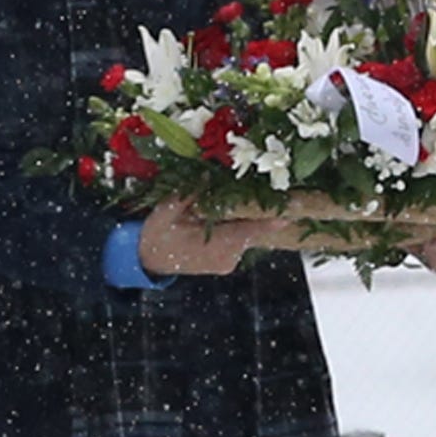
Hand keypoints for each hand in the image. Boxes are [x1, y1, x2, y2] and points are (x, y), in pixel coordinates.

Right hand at [138, 199, 287, 275]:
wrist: (147, 259)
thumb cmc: (157, 234)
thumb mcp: (167, 210)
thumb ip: (188, 194)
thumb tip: (206, 173)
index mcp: (213, 246)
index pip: (247, 232)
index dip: (268, 222)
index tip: (288, 215)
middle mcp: (226, 258)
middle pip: (249, 231)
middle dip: (252, 212)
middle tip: (264, 194)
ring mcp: (228, 263)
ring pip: (244, 235)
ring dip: (239, 220)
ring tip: (221, 208)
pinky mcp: (227, 263)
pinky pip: (238, 240)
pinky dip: (234, 228)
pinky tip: (220, 219)